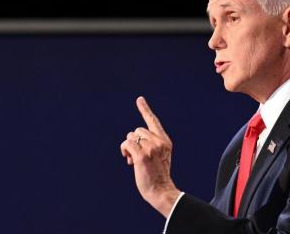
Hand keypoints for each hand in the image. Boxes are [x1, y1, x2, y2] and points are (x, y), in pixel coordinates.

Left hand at [120, 96, 179, 216]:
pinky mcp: (142, 155)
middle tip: (136, 155)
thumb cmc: (158, 174)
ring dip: (128, 147)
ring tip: (133, 159)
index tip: (139, 99)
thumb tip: (132, 140)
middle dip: (134, 141)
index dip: (145, 109)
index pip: (153, 121)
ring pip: (131, 136)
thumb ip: (151, 144)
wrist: (161, 190)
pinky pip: (127, 144)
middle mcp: (159, 142)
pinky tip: (128, 159)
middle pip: (137, 130)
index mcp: (165, 141)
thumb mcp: (160, 156)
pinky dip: (124, 150)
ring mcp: (151, 148)